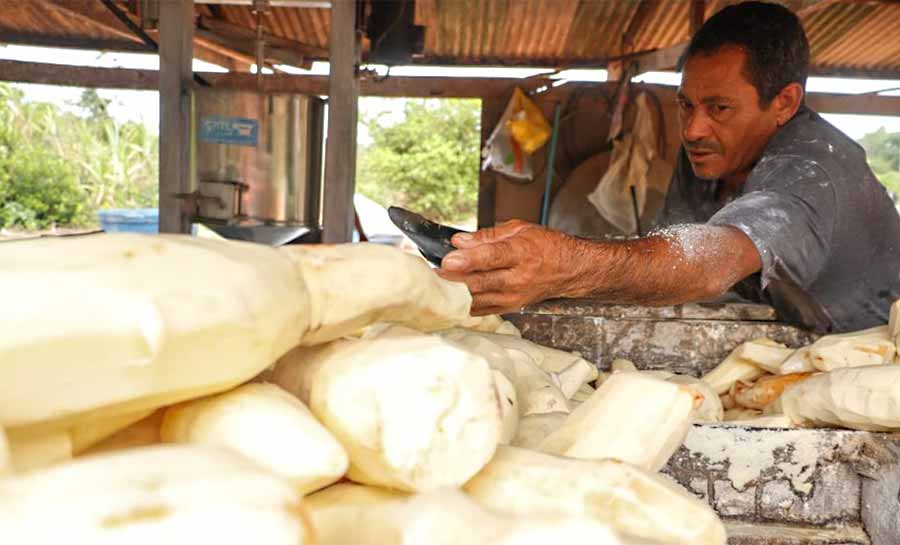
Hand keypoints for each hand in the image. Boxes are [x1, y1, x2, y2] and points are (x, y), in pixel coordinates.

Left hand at [436, 220, 576, 314]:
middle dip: (452, 280)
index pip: (491, 257)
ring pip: (478, 299)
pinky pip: (482, 310)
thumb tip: (460, 241)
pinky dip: (464, 305)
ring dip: (454, 294)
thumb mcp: (520, 229)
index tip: (448, 260)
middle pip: (480, 281)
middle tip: (430, 275)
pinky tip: (449, 299)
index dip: (468, 259)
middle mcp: (518, 278)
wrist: (570, 270)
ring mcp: (513, 296)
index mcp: (521, 253)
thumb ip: (487, 235)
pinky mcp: (510, 307)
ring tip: (434, 287)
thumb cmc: (547, 247)